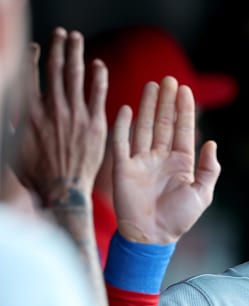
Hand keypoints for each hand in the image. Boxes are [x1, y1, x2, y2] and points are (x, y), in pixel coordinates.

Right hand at [16, 27, 107, 204]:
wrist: (63, 191)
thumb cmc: (37, 174)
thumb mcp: (14, 147)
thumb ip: (15, 124)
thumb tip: (12, 111)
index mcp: (30, 112)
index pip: (29, 75)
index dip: (32, 57)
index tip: (36, 46)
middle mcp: (53, 109)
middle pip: (55, 69)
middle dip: (57, 47)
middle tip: (61, 34)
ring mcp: (76, 115)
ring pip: (76, 76)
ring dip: (76, 53)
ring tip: (76, 39)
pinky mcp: (95, 123)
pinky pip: (98, 94)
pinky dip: (98, 77)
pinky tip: (99, 65)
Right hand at [112, 76, 220, 243]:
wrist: (152, 238)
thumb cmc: (179, 219)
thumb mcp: (202, 194)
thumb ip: (209, 169)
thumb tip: (212, 142)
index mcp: (181, 163)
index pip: (183, 130)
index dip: (184, 110)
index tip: (186, 90)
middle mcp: (161, 158)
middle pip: (163, 123)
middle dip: (167, 102)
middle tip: (169, 79)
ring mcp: (141, 161)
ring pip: (144, 127)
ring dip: (147, 106)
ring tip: (152, 85)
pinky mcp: (123, 169)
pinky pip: (121, 143)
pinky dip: (123, 126)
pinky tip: (127, 108)